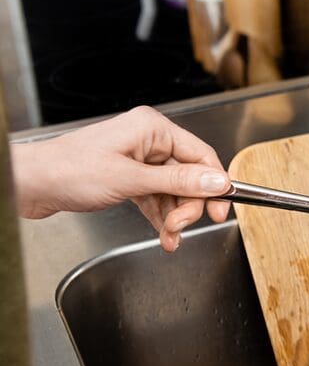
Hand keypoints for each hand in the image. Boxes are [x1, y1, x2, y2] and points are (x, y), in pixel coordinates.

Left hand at [11, 106, 230, 250]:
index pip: (200, 154)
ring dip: (175, 217)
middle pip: (188, 175)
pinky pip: (156, 197)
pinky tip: (164, 234)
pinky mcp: (128, 176)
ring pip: (173, 190)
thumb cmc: (68, 172)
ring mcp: (137, 159)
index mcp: (152, 128)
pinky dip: (161, 216)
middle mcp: (148, 140)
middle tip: (182, 227)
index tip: (221, 209)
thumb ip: (178, 181)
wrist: (29, 185)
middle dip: (188, 206)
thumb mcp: (131, 180)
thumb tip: (217, 181)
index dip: (214, 183)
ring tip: (170, 237)